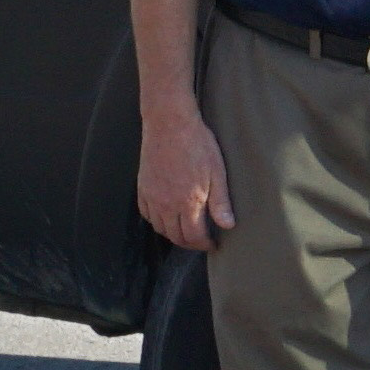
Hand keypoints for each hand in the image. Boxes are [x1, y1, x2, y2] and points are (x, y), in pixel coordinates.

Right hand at [137, 108, 229, 254]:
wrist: (169, 124)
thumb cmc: (197, 144)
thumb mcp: (217, 172)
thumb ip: (220, 202)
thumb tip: (228, 225)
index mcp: (188, 202)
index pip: (194, 236)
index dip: (204, 245)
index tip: (213, 245)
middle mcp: (166, 204)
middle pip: (175, 236)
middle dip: (189, 243)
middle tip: (201, 241)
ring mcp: (151, 197)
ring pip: (159, 228)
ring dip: (172, 234)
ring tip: (186, 231)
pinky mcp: (142, 188)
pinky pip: (146, 214)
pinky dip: (156, 221)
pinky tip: (166, 217)